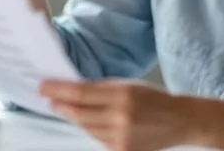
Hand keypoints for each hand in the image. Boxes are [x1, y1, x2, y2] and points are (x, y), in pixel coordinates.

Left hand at [39, 79, 193, 150]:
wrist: (180, 121)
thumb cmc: (154, 99)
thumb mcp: (128, 84)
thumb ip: (101, 88)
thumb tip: (73, 90)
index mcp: (122, 95)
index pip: (81, 93)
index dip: (58, 90)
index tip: (43, 87)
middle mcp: (120, 117)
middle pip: (79, 113)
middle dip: (61, 105)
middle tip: (48, 98)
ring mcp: (120, 137)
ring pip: (85, 127)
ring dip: (75, 117)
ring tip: (68, 108)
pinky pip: (97, 139)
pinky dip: (92, 129)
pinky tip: (91, 121)